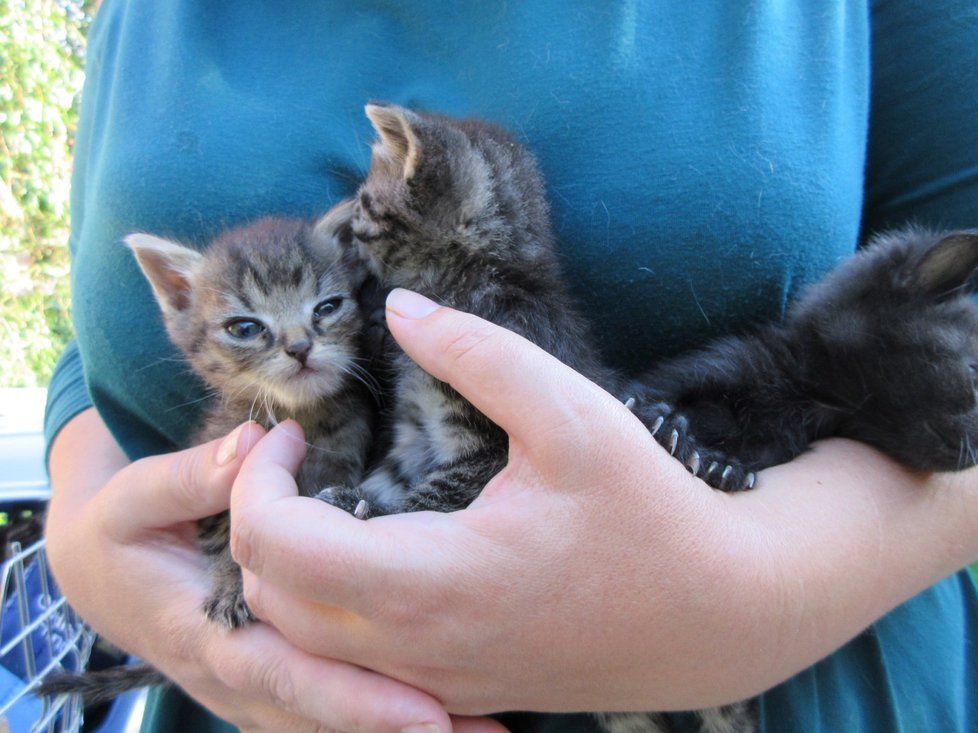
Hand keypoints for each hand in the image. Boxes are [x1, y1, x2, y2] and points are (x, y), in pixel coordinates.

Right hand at [45, 409, 482, 732]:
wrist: (103, 579)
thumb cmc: (121, 535)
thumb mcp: (134, 500)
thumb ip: (191, 477)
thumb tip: (250, 447)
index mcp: (206, 637)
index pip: (286, 674)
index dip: (353, 698)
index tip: (426, 711)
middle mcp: (238, 679)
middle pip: (324, 716)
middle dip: (398, 728)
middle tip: (482, 731)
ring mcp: (256, 690)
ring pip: (330, 726)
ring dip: (400, 732)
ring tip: (487, 732)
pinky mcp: (274, 684)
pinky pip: (328, 714)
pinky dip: (383, 721)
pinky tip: (454, 719)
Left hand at [231, 289, 977, 714]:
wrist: (721, 617)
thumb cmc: (649, 511)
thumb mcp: (571, 413)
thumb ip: (477, 353)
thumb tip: (399, 307)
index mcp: (433, 581)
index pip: (275, 547)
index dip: (258, 480)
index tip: (294, 434)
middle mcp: (418, 648)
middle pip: (270, 602)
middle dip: (259, 524)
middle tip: (300, 466)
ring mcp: (434, 683)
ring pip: (301, 645)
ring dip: (286, 572)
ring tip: (325, 506)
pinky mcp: (455, 693)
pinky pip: (349, 670)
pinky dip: (325, 614)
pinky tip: (368, 558)